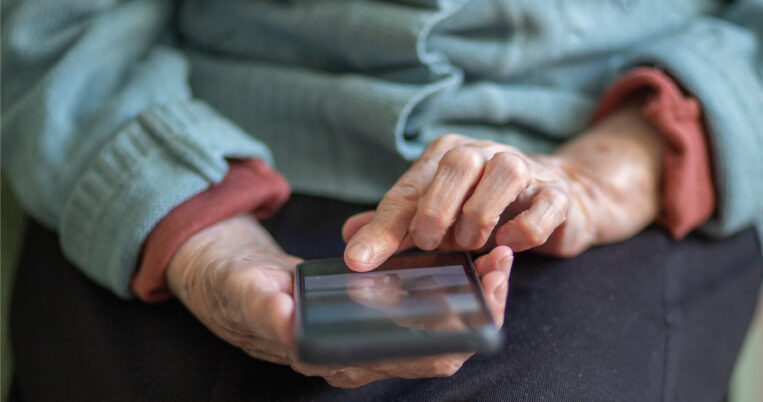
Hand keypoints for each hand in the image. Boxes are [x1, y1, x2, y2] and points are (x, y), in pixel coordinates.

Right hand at [168, 214, 512, 387]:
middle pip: (442, 348)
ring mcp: (372, 338)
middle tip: (500, 267)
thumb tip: (288, 325)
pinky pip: (426, 309)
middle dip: (480, 312)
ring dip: (474, 297)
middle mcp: (363, 357)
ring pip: (442, 330)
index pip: (414, 361)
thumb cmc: (238, 291)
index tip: (482, 294)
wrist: (233, 282)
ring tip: (497, 255)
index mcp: (338, 359)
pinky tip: (467, 253)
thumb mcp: (245, 295)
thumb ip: (264, 311)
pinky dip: (453, 284)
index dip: (456, 334)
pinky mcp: (376, 316)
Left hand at [343, 102, 663, 269]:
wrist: (556, 199)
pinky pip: (545, 205)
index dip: (384, 227)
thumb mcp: (434, 216)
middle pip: (457, 164)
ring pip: (505, 174)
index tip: (360, 261)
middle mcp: (484, 152)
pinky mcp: (556, 194)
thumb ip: (395, 226)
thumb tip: (350, 238)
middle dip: (437, 209)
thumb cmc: (483, 208)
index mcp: (446, 155)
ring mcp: (525, 168)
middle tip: (430, 243)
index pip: (409, 187)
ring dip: (481, 216)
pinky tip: (508, 244)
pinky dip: (524, 229)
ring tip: (470, 244)